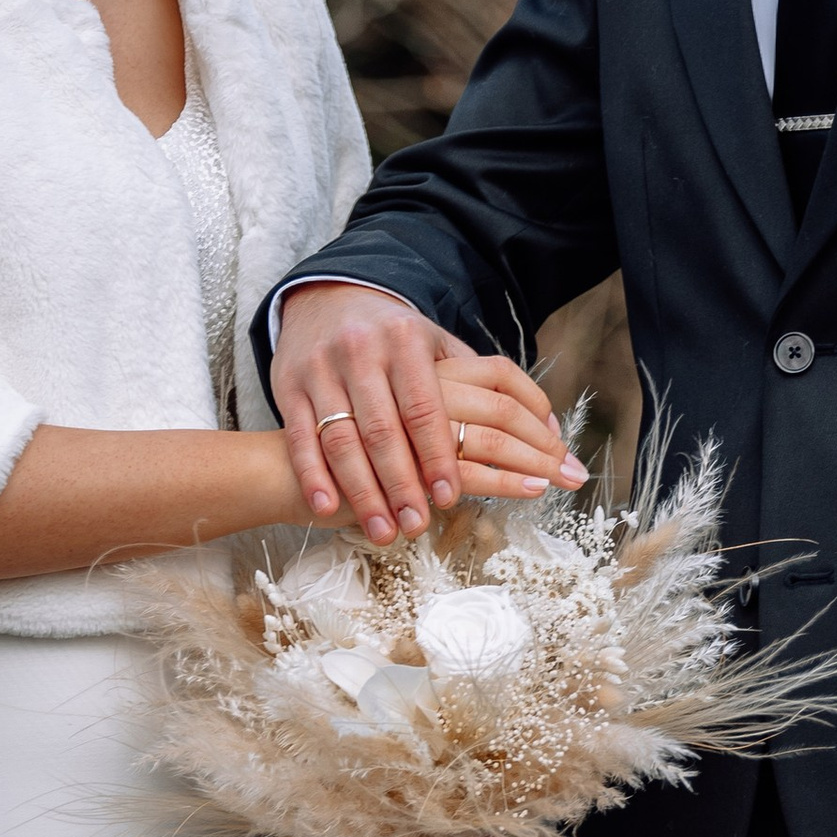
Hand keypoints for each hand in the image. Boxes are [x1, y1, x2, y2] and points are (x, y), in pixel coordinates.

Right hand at [274, 281, 580, 541]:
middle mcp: (366, 351)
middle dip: (408, 481)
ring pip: (346, 439)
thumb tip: (547, 423)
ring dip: (367, 491)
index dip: (442, 455)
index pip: (432, 406)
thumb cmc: (391, 342)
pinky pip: (303, 439)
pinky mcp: (289, 387)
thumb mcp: (435, 347)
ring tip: (387, 530)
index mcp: (409, 341)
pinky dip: (316, 476)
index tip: (452, 496)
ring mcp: (324, 369)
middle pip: (391, 427)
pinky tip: (327, 509)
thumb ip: (483, 381)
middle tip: (422, 520)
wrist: (319, 306)